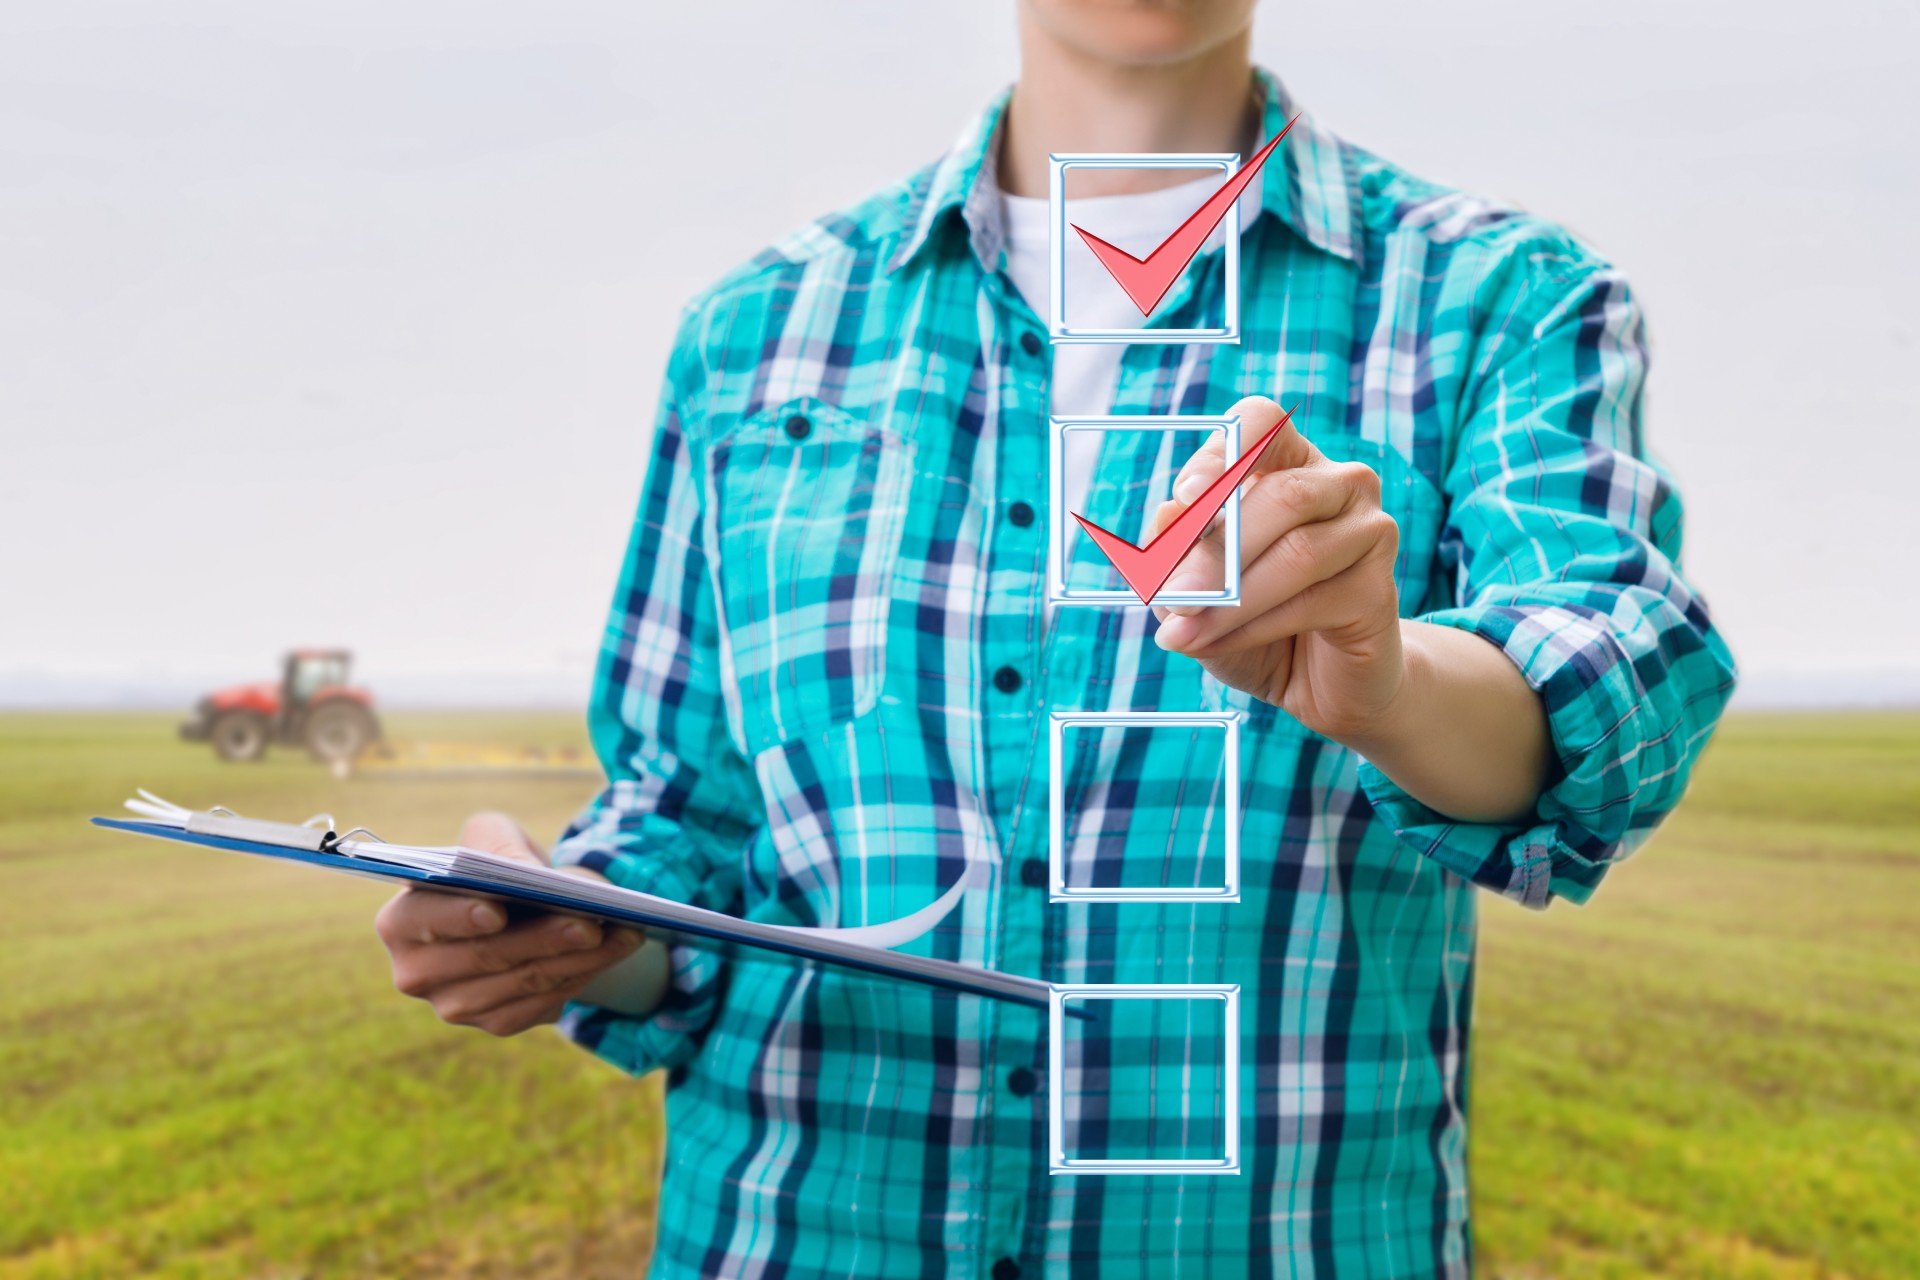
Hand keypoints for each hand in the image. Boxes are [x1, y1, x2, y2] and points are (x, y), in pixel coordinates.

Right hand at [374, 812, 643, 1035]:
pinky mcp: (495, 1022)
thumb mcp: (493, 837)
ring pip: (524, 982)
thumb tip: (525, 874)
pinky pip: (542, 1004)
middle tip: (590, 921)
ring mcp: (454, 1005)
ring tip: (621, 932)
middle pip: (487, 956)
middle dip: (544, 937)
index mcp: (401, 921)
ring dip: (579, 958)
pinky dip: (582, 975)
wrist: (519, 907)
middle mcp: (417, 972)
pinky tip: (613, 952)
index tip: (497, 910)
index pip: (423, 920)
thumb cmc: (496, 865)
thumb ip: (499, 846)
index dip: (460, 916)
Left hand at [1149, 395, 1404, 745]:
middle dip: (1217, 550)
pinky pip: (1312, 602)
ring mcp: (1370, 531)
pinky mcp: (1379, 589)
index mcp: (1291, 461)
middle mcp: (1341, 484)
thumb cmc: (1251, 618)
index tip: (1184, 494)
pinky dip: (1255, 625)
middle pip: (1283, 495)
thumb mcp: (1195, 584)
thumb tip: (1167, 512)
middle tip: (1170, 594)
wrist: (1315, 683)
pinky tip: (1221, 643)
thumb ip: (1177, 549)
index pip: (1262, 424)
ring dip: (1232, 597)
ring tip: (1185, 631)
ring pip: (1298, 552)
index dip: (1223, 454)